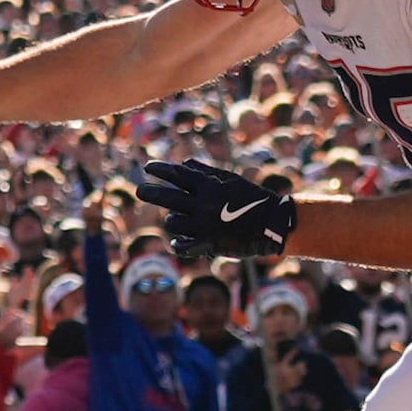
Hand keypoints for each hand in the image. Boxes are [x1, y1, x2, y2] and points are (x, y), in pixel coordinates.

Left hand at [139, 159, 296, 258]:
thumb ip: (206, 171)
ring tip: (178, 220)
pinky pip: (181, 246)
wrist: (272, 224)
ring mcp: (203, 225)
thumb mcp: (230, 179)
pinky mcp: (207, 244)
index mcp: (209, 186)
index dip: (161, 170)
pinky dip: (178, 243)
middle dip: (150, 192)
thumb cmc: (252, 198)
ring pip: (172, 222)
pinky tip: (177, 241)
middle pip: (167, 197)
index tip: (148, 168)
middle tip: (140, 190)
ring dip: (173, 220)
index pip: (178, 175)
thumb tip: (184, 163)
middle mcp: (203, 204)